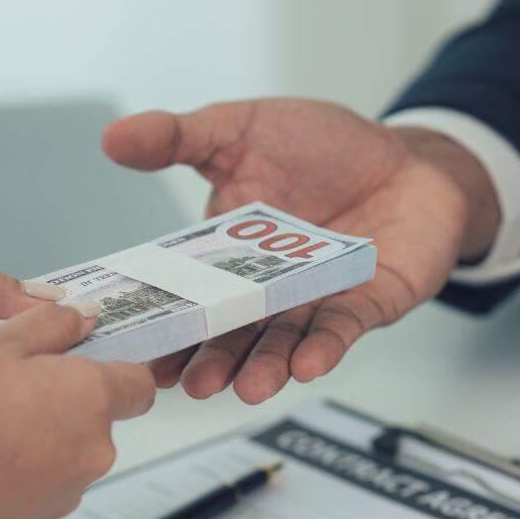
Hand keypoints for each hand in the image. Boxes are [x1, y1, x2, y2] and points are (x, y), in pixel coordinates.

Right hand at [0, 305, 157, 518]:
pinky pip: (43, 479)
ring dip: (39, 432)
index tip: (81, 360)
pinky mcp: (42, 517)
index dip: (113, 368)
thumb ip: (48, 325)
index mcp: (91, 398)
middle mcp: (94, 448)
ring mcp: (70, 488)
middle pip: (97, 415)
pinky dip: (22, 466)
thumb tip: (82, 317)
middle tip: (7, 385)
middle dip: (62, 399)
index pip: (139, 383)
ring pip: (67, 447)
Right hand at [102, 99, 496, 402]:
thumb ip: (178, 137)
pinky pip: (343, 329)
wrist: (407, 156)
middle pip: (235, 333)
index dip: (164, 321)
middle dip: (213, 360)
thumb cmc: (322, 148)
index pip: (188, 294)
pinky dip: (325, 348)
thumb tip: (111, 137)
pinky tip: (306, 365)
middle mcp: (269, 290)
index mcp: (228, 255)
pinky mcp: (368, 302)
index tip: (134, 347)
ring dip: (265, 366)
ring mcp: (317, 300)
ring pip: (286, 342)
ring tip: (246, 388)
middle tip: (190, 384)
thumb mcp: (240, 130)